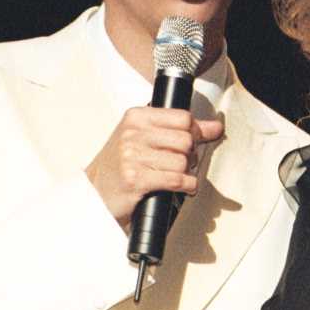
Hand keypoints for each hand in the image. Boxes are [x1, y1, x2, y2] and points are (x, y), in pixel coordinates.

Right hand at [86, 108, 225, 228]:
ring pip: (182, 161)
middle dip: (189, 155)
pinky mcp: (136, 180)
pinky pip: (177, 180)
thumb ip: (180, 129)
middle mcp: (133, 133)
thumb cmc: (120, 165)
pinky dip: (186, 186)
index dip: (195, 132)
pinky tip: (181, 186)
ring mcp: (133, 156)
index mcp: (136, 117)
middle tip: (180, 162)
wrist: (95, 192)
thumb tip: (215, 127)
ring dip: (185, 173)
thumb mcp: (145, 138)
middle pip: (186, 140)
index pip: (183, 117)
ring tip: (173, 175)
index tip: (193, 141)